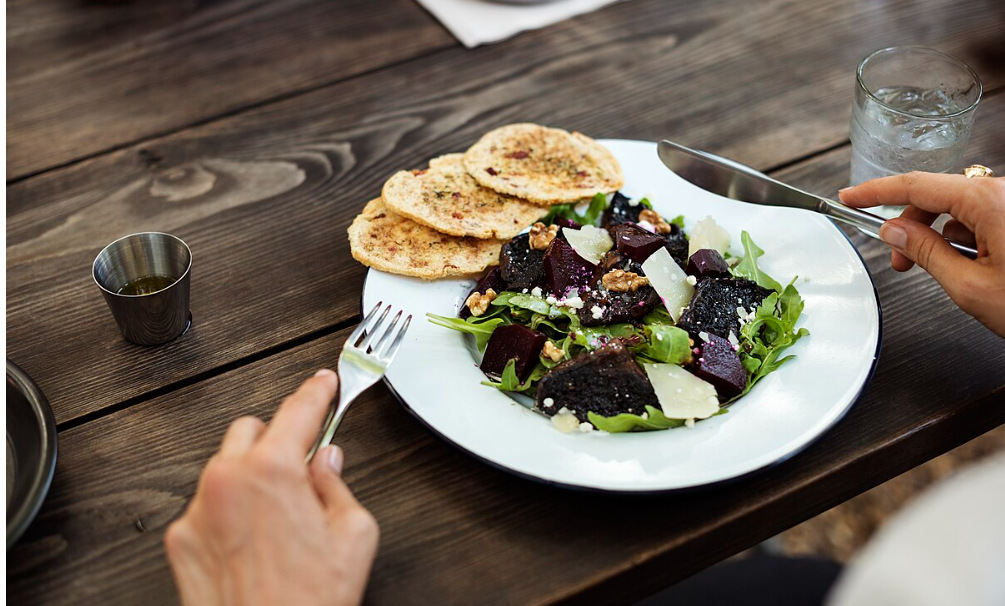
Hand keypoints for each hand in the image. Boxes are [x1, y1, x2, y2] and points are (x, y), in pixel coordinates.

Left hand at [165, 369, 378, 605]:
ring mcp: (198, 510)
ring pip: (224, 467)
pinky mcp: (180, 540)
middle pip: (250, 429)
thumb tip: (326, 465)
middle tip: (302, 469)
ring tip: (278, 519)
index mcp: (272, 470)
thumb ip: (338, 486)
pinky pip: (206, 506)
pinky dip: (228, 512)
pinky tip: (252, 543)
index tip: (323, 384)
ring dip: (249, 476)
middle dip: (277, 440)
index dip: (316, 392)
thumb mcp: (354, 534)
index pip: (297, 410)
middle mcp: (227, 482)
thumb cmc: (309, 600)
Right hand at [839, 172, 1004, 336]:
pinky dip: (966, 237)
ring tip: (941, 273)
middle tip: (895, 262)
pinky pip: (985, 215)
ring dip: (940, 236)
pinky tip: (971, 267)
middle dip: (909, 226)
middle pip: (937, 196)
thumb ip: (924, 253)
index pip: (915, 186)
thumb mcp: (969, 285)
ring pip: (960, 208)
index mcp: (988, 201)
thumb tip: (894, 233)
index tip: (850, 197)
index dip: (875, 192)